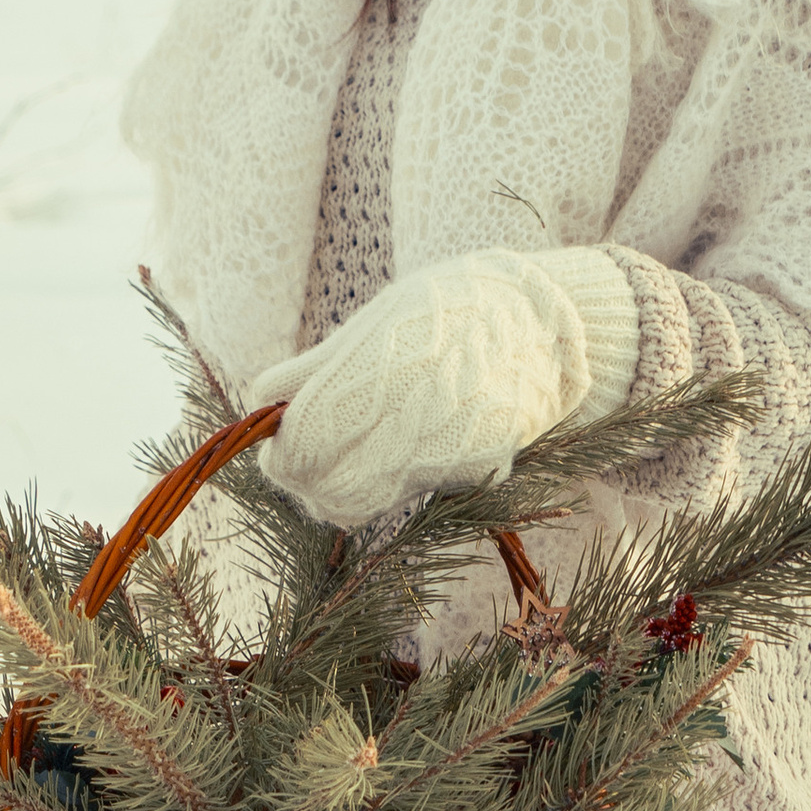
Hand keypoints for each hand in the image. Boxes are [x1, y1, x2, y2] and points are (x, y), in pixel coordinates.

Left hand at [248, 248, 639, 525]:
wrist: (548, 325)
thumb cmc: (451, 308)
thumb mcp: (383, 316)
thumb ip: (322, 364)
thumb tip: (262, 399)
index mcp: (384, 369)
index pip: (308, 437)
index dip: (282, 450)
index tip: (273, 445)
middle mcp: (415, 416)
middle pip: (328, 482)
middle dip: (300, 477)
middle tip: (291, 461)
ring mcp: (447, 449)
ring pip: (361, 502)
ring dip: (332, 489)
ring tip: (331, 461)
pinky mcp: (471, 471)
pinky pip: (404, 492)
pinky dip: (379, 485)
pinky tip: (383, 455)